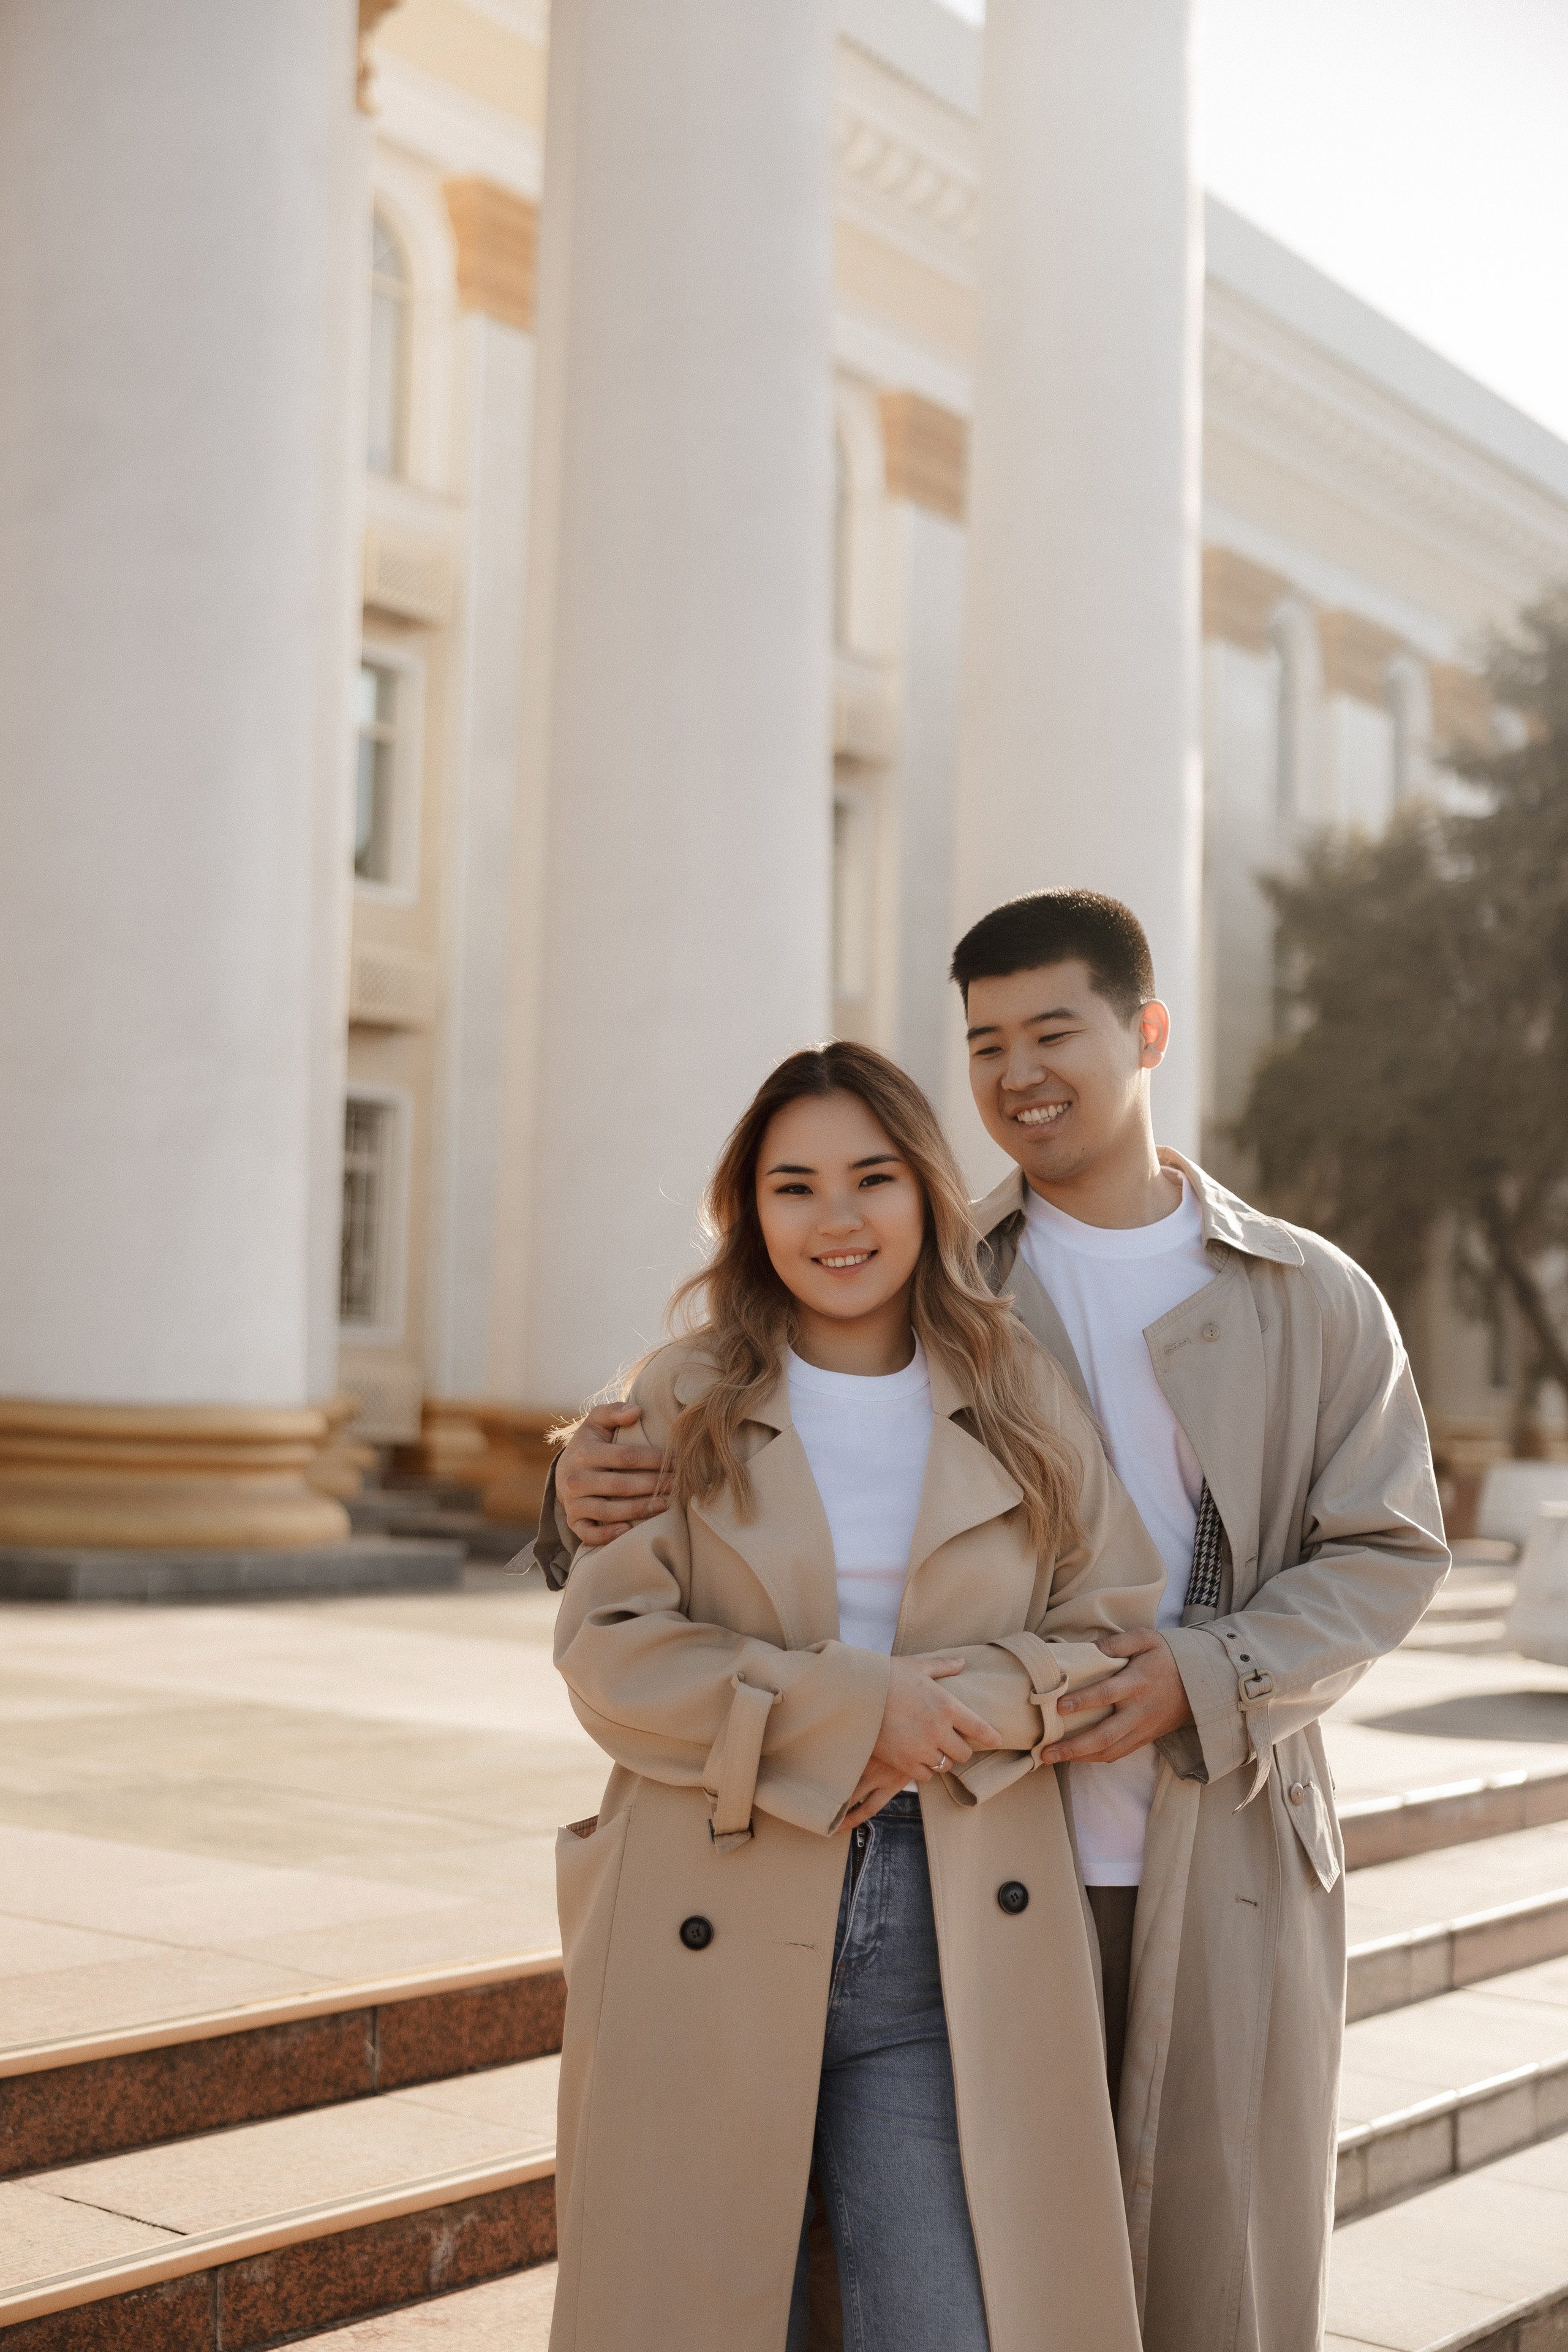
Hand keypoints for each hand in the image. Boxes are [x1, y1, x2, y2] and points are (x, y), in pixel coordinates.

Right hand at [558, 1404, 670, 1547]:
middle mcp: (576, 1479)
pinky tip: (629, 1531)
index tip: (677, 1461)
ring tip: (664, 1505)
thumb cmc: (589, 1443)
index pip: (625, 1457)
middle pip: (620, 1485)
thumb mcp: (596, 1422)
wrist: (563, 1471)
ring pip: (607, 1511)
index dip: (653, 1459)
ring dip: (638, 1510)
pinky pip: (589, 1533)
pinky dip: (607, 1535)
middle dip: (652, 1485)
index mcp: (585, 1452)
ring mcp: (573, 1502)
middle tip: (677, 1485)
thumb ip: (614, 1411)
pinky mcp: (574, 1521)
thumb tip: (636, 1411)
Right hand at [840, 1660, 1000, 1831]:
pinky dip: (925, 1770)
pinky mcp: (903, 1763)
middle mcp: (938, 1730)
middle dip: (960, 1748)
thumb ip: (943, 1666)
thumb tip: (962, 1662)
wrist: (853, 1694)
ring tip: (934, 1751)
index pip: (979, 1728)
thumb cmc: (886, 1676)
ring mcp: (921, 1749)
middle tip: (953, 1742)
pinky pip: (925, 1776)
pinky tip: (918, 1759)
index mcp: (946, 1705)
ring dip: (942, 1759)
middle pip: (964, 1753)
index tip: (997, 1740)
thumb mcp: (917, 1666)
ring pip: (945, 1766)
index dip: (991, 1736)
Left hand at [1038, 1629, 1193, 1764]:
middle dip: (1074, 1746)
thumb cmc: (1167, 1656)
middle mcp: (1138, 1711)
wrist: (1201, 1683)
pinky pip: (1119, 1753)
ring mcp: (1142, 1728)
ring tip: (1052, 1758)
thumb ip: (1117, 1643)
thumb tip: (1089, 1649)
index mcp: (1137, 1683)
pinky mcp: (1145, 1738)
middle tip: (1045, 1751)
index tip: (1058, 1706)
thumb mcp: (1145, 1639)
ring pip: (1110, 1750)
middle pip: (1105, 1734)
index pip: (1106, 1694)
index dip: (1083, 1701)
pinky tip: (1076, 1757)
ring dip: (1080, 1757)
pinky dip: (1096, 1758)